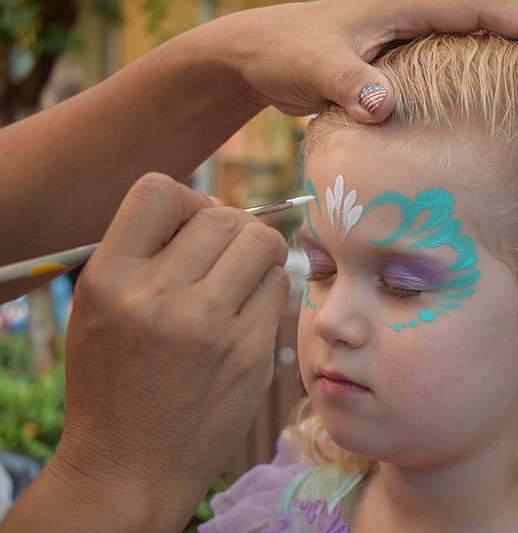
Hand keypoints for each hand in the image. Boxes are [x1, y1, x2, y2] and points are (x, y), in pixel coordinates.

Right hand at [48, 173, 288, 528]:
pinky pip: (278, 286)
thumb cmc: (114, 383)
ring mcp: (208, 326)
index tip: (192, 224)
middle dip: (231, 225)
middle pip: (222, 215)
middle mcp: (157, 297)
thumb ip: (142, 254)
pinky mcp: (249, 353)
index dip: (187, 198)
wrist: (130, 467)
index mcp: (109, 279)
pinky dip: (270, 287)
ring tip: (245, 274)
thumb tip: (209, 206)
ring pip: (261, 243)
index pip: (160, 190)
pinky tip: (251, 309)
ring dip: (259, 251)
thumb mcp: (98, 310)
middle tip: (226, 253)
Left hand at [213, 0, 517, 122]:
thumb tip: (387, 109)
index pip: (479, 11)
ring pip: (465, 52)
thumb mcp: (315, 67)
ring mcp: (402, 44)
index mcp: (404, 9)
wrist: (253, 57)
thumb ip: (350, 85)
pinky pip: (442, 76)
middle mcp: (410, 21)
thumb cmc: (283, 51)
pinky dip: (466, 91)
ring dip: (500, 69)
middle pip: (484, 26)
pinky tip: (478, 120)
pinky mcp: (391, 68)